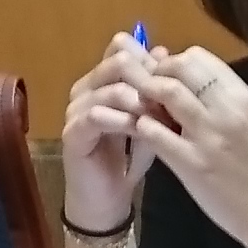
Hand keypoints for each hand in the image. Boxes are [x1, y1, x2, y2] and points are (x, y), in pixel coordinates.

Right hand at [56, 35, 154, 236]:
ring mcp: (75, 110)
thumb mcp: (149, 119)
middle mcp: (84, 88)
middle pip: (117, 62)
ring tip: (163, 118)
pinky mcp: (72, 133)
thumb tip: (163, 51)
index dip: (150, 59)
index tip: (175, 78)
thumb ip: (154, 88)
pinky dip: (123, 121)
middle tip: (172, 98)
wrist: (105, 198)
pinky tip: (143, 130)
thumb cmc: (128, 156)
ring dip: (142, 102)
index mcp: (101, 80)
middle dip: (150, 79)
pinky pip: (97, 116)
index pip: (121, 49)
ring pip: (111, 89)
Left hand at [115, 44, 247, 247]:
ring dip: (145, 93)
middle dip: (156, 71)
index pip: (199, 57)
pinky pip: (154, 133)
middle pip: (179, 67)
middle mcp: (226, 110)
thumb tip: (189, 73)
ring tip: (142, 105)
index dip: (175, 60)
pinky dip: (142, 125)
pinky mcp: (191, 164)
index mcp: (243, 97)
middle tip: (147, 87)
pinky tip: (143, 130)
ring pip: (165, 92)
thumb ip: (222, 96)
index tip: (167, 74)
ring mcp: (207, 137)